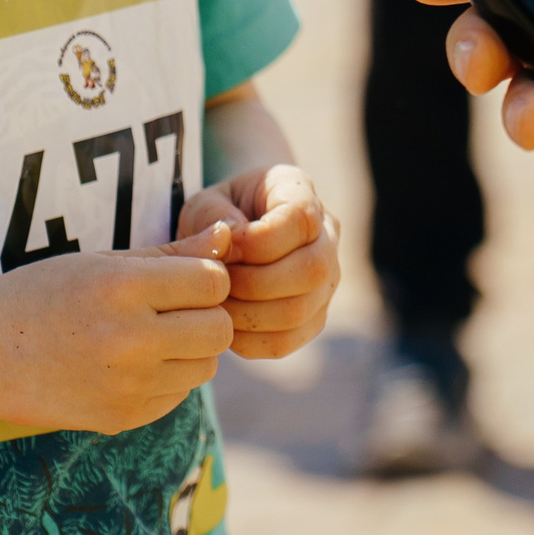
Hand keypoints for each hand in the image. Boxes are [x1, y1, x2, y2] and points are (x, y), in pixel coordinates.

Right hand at [0, 223, 236, 435]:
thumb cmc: (45, 294)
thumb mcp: (104, 261)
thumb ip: (172, 253)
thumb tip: (227, 238)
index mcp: (123, 288)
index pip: (212, 282)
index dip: (205, 278)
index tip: (182, 280)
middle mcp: (129, 339)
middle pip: (219, 329)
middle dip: (206, 317)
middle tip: (173, 311)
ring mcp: (127, 386)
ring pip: (204, 366)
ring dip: (189, 350)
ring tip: (150, 337)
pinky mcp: (122, 418)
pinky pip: (178, 396)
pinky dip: (167, 380)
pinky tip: (131, 365)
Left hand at [179, 164, 340, 358]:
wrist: (231, 233)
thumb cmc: (218, 214)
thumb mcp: (205, 201)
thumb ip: (212, 215)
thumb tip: (229, 239)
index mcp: (301, 193)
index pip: (301, 220)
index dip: (258, 241)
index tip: (224, 248)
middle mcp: (327, 237)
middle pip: (311, 270)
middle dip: (252, 283)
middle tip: (215, 283)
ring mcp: (326, 282)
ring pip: (299, 311)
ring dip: (247, 314)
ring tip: (216, 304)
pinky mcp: (312, 319)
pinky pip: (285, 341)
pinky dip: (248, 340)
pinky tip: (225, 323)